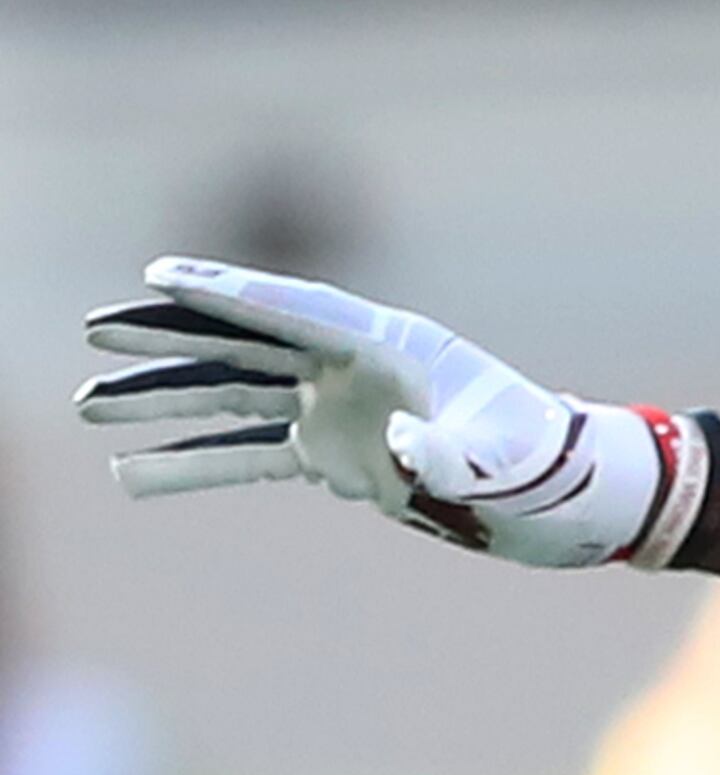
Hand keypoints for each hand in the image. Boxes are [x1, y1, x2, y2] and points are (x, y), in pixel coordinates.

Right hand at [77, 258, 705, 569]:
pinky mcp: (340, 458)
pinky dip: (197, 465)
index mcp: (398, 347)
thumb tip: (409, 454)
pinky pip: (253, 456)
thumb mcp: (511, 462)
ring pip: (237, 397)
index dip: (232, 293)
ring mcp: (343, 411)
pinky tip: (135, 474)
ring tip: (88, 406)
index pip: (299, 310)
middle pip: (249, 344)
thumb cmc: (552, 466)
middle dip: (173, 338)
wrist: (576, 499)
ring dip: (167, 402)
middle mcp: (359, 370)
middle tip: (97, 333)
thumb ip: (459, 455)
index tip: (163, 275)